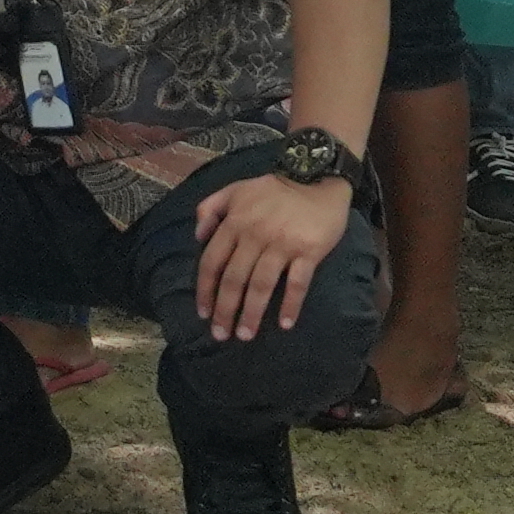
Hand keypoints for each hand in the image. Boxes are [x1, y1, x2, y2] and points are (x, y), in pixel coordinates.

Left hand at [187, 168, 353, 342]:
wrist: (317, 178)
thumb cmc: (273, 189)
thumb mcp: (234, 190)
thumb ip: (209, 209)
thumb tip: (197, 237)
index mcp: (235, 222)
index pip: (212, 262)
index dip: (205, 290)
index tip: (203, 313)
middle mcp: (255, 235)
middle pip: (235, 279)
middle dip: (225, 310)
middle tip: (221, 335)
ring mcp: (283, 244)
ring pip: (262, 285)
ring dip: (252, 313)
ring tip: (245, 335)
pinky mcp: (309, 251)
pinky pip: (298, 283)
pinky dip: (291, 304)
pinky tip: (284, 324)